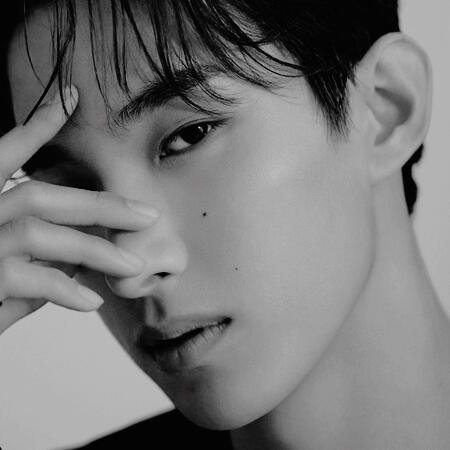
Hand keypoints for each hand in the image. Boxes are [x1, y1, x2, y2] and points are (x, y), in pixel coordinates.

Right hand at [0, 85, 159, 335]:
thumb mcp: (3, 270)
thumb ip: (34, 259)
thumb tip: (79, 258)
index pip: (2, 155)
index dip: (35, 126)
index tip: (70, 97)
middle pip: (40, 196)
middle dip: (100, 205)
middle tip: (149, 215)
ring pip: (38, 233)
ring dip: (94, 250)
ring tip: (134, 266)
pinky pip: (31, 280)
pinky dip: (66, 290)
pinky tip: (93, 301)